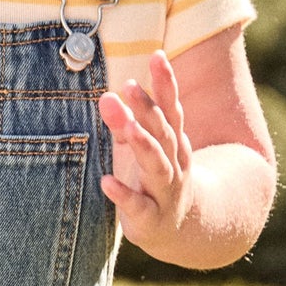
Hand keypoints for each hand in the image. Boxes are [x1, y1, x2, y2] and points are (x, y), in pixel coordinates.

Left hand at [99, 49, 194, 256]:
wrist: (179, 230)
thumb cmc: (154, 180)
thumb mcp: (141, 148)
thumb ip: (125, 123)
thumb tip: (107, 96)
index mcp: (173, 141)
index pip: (170, 108)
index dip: (166, 83)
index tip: (158, 56)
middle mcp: (174, 163)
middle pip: (163, 132)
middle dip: (147, 109)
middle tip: (129, 86)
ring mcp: (165, 191)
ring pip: (158, 166)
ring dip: (144, 146)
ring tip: (128, 129)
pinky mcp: (151, 217)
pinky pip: (138, 206)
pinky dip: (123, 195)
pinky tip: (106, 183)